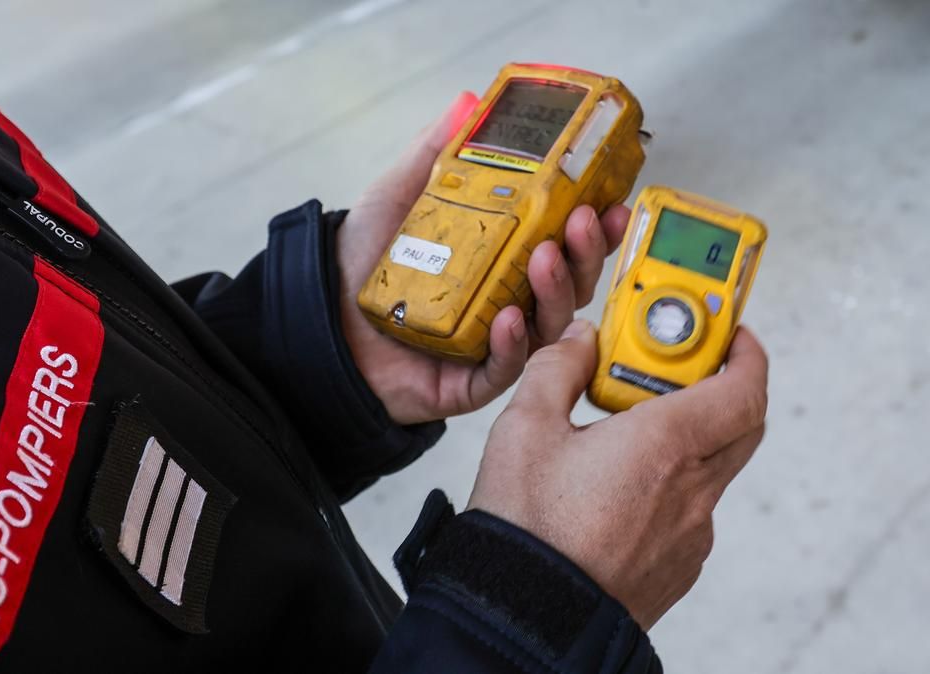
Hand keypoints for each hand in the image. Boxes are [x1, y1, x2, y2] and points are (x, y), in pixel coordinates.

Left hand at [337, 93, 631, 424]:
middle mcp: (508, 300)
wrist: (318, 321)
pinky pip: (505, 368)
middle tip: (583, 221)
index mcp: (504, 259)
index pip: (564, 242)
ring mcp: (494, 343)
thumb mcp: (399, 196)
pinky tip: (511, 318)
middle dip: (586, 252)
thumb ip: (436, 153)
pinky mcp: (470, 382)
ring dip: (557, 290)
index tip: (611, 199)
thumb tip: (467, 101)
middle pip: (571, 282)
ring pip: (549, 324)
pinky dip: (514, 344)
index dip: (594, 224)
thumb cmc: (362, 265)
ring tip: (544, 258)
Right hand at [467, 321, 768, 627]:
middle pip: (741, 426)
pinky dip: (670, 486)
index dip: (746, 354)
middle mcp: (692, 491)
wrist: (524, 616)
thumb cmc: (526, 528)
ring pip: (711, 472)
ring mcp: (691, 535)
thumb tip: (579, 341)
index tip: (731, 334)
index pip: (744, 389)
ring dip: (689, 442)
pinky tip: (618, 489)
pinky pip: (690, 513)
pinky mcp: (678, 567)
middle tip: (679, 372)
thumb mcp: (525, 427)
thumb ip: (557, 369)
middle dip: (723, 389)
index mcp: (665, 446)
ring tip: (628, 435)